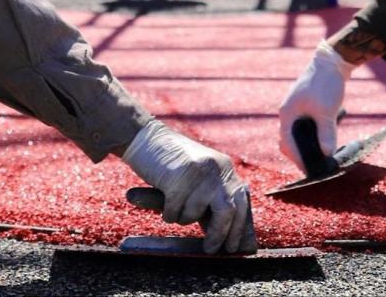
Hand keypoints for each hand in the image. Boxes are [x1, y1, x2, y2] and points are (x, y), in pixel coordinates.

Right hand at [122, 120, 254, 253]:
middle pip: (227, 211)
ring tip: (173, 203)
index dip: (237, 227)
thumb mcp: (200, 174)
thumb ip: (213, 194)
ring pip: (194, 214)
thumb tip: (223, 233)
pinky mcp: (178, 178)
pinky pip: (174, 212)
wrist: (145, 137)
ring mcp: (198, 173)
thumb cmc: (171, 162)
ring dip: (182, 216)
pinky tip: (162, 197)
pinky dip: (166, 212)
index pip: (240, 201)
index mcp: (224, 167)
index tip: (231, 247)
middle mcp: (216, 168)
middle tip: (209, 248)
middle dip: (219, 234)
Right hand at [278, 40, 354, 170]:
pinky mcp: (307, 107)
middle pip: (290, 140)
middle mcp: (289, 112)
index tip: (310, 171)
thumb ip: (326, 133)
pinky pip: (307, 127)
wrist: (332, 61)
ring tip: (324, 155)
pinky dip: (315, 135)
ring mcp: (297, 109)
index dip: (298, 158)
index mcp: (287, 113)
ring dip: (310, 144)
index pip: (287, 143)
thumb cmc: (325, 83)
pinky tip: (328, 138)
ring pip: (299, 134)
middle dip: (301, 154)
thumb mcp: (326, 110)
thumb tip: (327, 154)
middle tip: (318, 165)